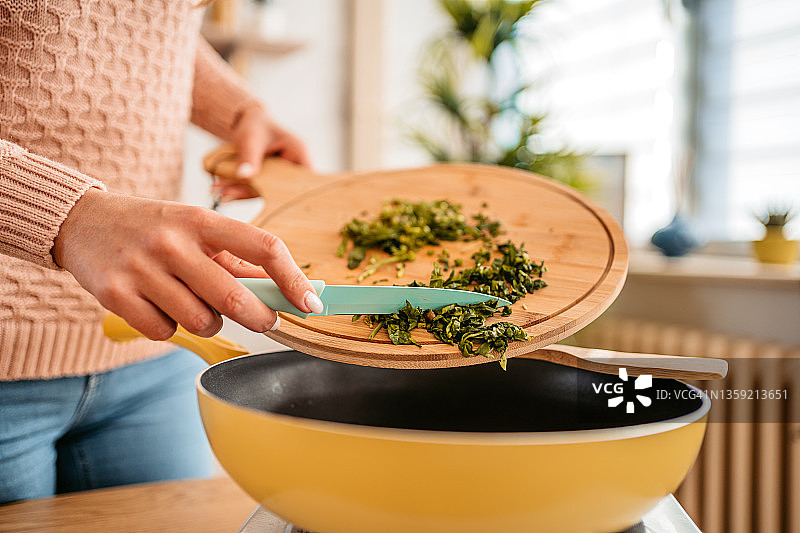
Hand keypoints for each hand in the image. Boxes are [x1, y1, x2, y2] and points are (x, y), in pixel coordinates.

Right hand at [53, 189, 323, 339]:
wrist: (81, 221)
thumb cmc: (152, 227)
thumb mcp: (195, 228)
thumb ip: (237, 258)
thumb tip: (286, 288)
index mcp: (201, 219)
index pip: (264, 247)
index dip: (294, 280)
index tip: (311, 303)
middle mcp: (173, 242)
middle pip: (235, 298)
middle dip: (260, 318)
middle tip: (264, 319)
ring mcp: (142, 268)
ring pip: (202, 322)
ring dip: (209, 322)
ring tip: (193, 303)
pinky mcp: (115, 294)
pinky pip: (164, 332)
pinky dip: (169, 328)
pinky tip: (159, 306)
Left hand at [212, 106, 310, 201]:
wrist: (249, 123)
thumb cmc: (255, 125)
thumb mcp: (251, 138)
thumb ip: (249, 156)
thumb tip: (245, 176)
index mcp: (298, 153)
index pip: (301, 180)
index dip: (290, 193)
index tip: (267, 197)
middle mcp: (293, 167)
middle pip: (279, 188)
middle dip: (252, 192)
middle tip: (226, 194)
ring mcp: (281, 177)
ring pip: (265, 191)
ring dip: (242, 192)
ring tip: (218, 190)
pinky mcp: (270, 182)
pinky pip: (257, 189)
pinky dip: (240, 190)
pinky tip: (223, 191)